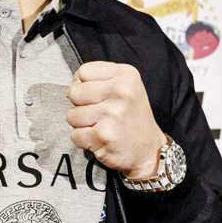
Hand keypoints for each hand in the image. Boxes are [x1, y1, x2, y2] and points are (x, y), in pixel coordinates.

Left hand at [66, 61, 164, 178]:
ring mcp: (112, 113)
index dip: (84, 85)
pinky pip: (75, 135)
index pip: (83, 71)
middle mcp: (121, 91)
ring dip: (82, 125)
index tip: (96, 96)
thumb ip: (101, 78)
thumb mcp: (127, 87)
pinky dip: (84, 140)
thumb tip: (73, 82)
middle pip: (74, 92)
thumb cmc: (133, 118)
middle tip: (99, 114)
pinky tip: (100, 138)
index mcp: (126, 75)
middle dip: (80, 106)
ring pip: (72, 115)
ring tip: (101, 126)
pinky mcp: (103, 135)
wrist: (149, 151)